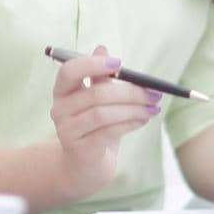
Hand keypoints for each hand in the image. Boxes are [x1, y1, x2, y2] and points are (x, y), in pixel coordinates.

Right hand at [48, 45, 159, 200]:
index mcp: (62, 91)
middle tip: (154, 92)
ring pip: (103, 113)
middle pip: (96, 94)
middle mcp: (59, 109)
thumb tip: (102, 48)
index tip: (120, 63)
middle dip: (130, 92)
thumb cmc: (94, 126)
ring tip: (153, 108)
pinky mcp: (80, 149)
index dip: (93, 64)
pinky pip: (109, 131)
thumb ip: (99, 76)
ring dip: (134, 109)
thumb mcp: (97, 99)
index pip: (69, 71)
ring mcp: (67, 131)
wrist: (85, 165)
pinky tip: (143, 119)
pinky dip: (130, 123)